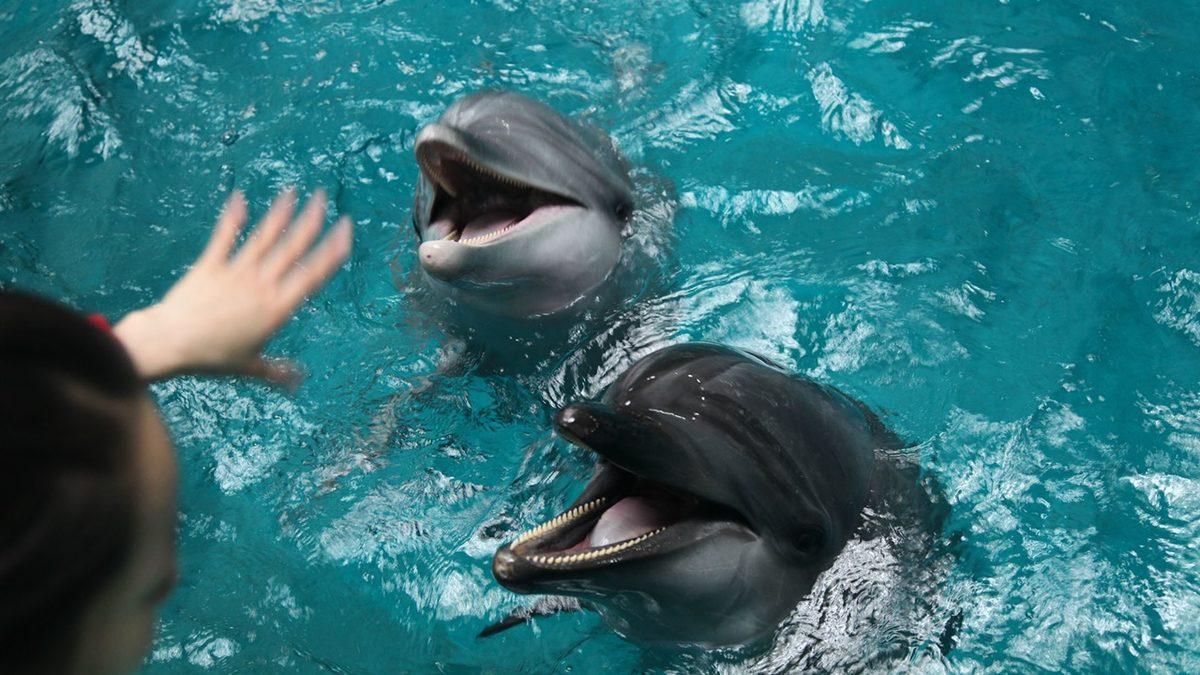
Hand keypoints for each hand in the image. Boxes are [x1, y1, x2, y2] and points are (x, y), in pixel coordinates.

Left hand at [114, 189, 352, 384]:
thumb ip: (277, 371)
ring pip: (263, 238)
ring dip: (279, 213)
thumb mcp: (249, 366)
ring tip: (292, 191)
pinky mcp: (210, 265)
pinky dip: (233, 217)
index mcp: (277, 308)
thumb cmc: (211, 358)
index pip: (312, 275)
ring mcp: (236, 272)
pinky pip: (224, 237)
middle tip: (324, 198)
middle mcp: (261, 285)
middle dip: (311, 221)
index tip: (344, 231)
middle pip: (291, 249)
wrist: (169, 343)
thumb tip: (300, 379)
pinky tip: (240, 197)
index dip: (331, 251)